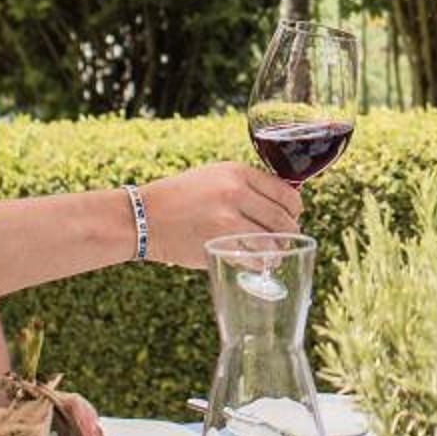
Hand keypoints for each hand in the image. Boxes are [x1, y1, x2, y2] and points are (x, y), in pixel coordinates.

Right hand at [140, 162, 301, 267]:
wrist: (142, 217)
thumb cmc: (178, 198)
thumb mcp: (212, 177)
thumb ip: (243, 186)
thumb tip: (279, 203)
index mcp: (237, 172)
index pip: (285, 191)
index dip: (294, 208)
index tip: (293, 216)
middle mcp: (235, 191)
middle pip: (283, 218)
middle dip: (289, 232)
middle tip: (286, 239)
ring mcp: (228, 219)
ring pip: (272, 240)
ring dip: (277, 251)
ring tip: (274, 255)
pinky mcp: (219, 244)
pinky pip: (254, 257)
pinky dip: (261, 263)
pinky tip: (259, 264)